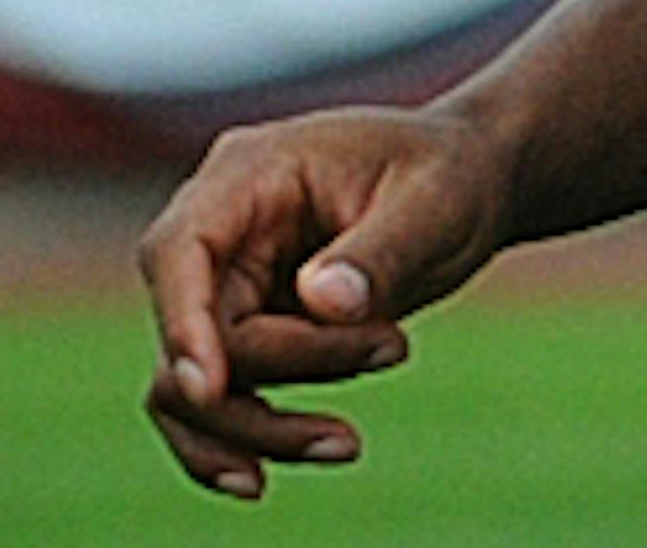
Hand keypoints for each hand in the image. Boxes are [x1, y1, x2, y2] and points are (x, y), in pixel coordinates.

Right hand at [137, 103, 509, 500]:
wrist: (467, 185)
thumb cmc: (449, 176)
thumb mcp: (432, 202)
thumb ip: (379, 251)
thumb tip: (321, 302)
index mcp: (250, 172)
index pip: (179, 247)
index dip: (181, 319)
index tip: (211, 389)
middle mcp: (225, 228)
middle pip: (193, 330)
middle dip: (278, 373)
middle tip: (391, 352)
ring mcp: (231, 282)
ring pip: (192, 383)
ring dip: (256, 428)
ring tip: (346, 444)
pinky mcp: (249, 331)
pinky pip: (217, 402)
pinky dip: (242, 441)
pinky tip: (273, 475)